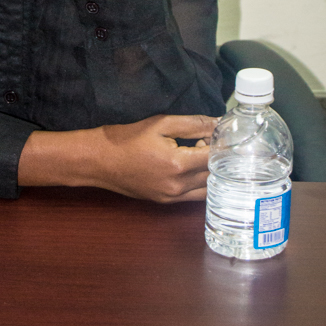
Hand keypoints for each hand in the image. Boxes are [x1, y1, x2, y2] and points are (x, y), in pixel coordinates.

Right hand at [94, 114, 217, 202]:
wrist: (100, 160)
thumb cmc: (127, 139)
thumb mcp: (161, 123)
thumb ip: (193, 124)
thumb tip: (218, 123)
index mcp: (178, 164)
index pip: (216, 157)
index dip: (224, 144)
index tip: (226, 134)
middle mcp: (178, 185)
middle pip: (215, 174)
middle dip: (219, 157)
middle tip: (213, 140)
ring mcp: (172, 197)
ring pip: (208, 188)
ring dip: (211, 172)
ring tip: (201, 153)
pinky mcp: (166, 202)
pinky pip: (194, 196)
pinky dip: (200, 183)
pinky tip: (191, 166)